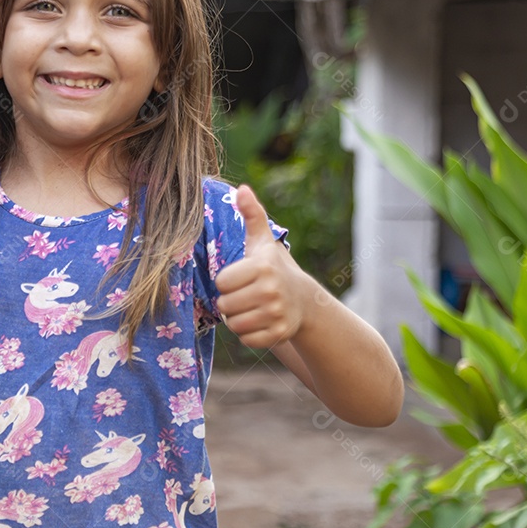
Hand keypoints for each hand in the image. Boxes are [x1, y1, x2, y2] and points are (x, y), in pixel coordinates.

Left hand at [215, 184, 310, 348]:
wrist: (304, 300)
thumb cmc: (272, 268)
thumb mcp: (262, 241)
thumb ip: (251, 215)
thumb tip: (242, 188)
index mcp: (262, 267)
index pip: (222, 282)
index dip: (228, 281)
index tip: (242, 278)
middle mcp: (271, 290)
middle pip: (225, 305)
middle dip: (231, 301)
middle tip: (246, 295)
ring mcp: (277, 314)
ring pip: (233, 324)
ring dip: (238, 318)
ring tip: (252, 307)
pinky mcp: (279, 334)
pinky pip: (246, 339)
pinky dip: (249, 333)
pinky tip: (260, 321)